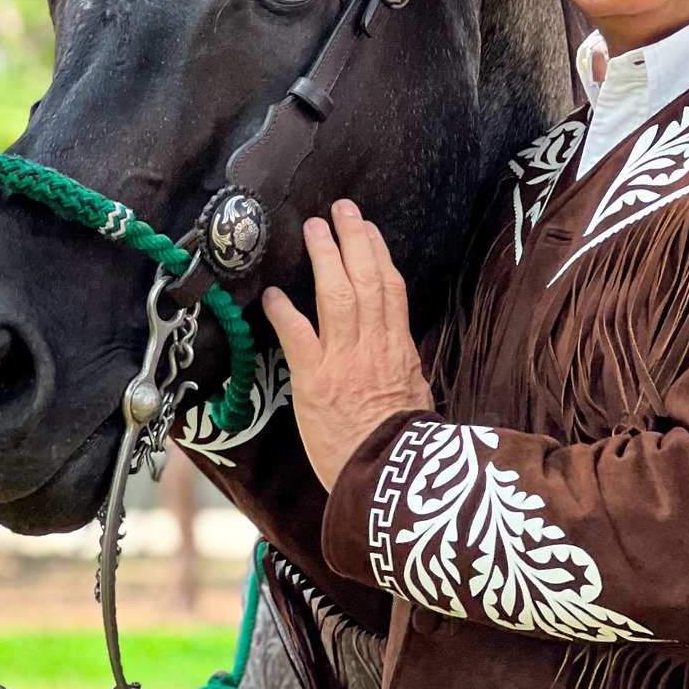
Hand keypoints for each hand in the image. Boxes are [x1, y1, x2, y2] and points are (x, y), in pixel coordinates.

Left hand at [261, 200, 432, 491]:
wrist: (391, 478)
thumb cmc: (404, 445)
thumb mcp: (416, 396)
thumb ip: (404, 367)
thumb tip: (400, 348)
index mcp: (400, 349)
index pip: (391, 289)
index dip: (378, 254)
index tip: (368, 230)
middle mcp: (374, 346)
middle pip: (366, 280)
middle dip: (352, 240)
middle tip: (339, 209)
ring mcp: (344, 360)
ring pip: (337, 296)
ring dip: (325, 257)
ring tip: (313, 229)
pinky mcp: (316, 381)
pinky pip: (298, 337)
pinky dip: (285, 312)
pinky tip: (272, 293)